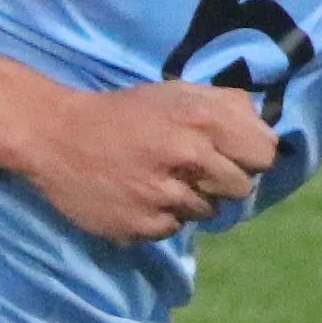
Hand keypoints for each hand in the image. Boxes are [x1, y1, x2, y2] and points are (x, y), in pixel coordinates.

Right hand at [17, 79, 278, 241]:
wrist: (56, 138)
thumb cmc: (123, 113)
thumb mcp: (175, 93)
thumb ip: (226, 105)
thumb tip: (265, 125)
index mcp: (199, 120)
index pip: (264, 154)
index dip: (251, 155)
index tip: (232, 154)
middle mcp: (187, 158)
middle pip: (242, 188)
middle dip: (223, 180)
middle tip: (192, 169)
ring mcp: (164, 196)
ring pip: (208, 212)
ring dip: (191, 200)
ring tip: (158, 180)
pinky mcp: (142, 227)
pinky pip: (174, 229)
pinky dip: (162, 217)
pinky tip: (139, 197)